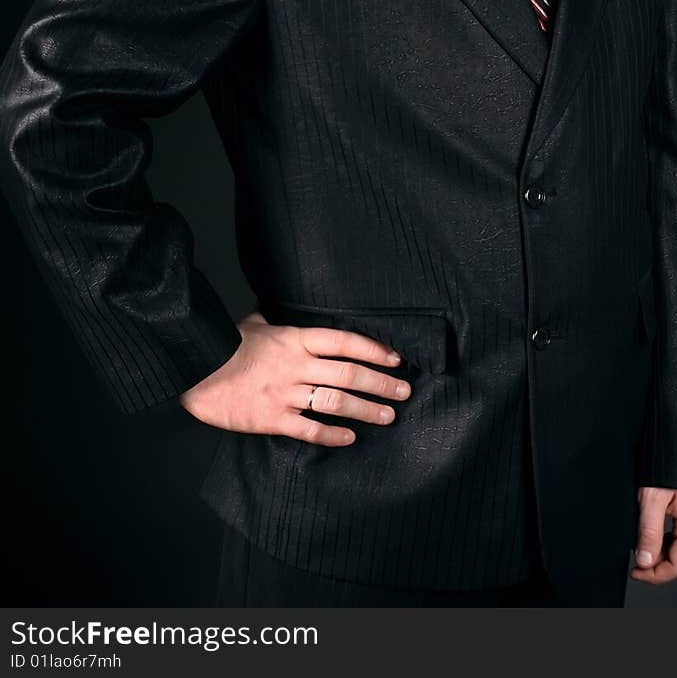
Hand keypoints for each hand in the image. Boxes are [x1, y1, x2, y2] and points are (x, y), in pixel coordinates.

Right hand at [178, 311, 411, 444]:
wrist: (194, 369)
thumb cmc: (224, 344)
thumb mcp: (255, 324)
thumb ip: (279, 323)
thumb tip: (286, 314)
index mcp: (295, 338)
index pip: (344, 342)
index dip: (374, 350)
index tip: (396, 359)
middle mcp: (295, 365)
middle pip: (349, 373)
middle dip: (381, 384)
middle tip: (404, 392)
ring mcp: (284, 392)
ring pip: (335, 401)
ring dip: (366, 410)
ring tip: (388, 416)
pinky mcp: (271, 418)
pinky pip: (308, 428)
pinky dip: (332, 434)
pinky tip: (349, 438)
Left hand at [630, 486, 676, 583]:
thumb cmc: (668, 462)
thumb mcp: (652, 498)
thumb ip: (648, 532)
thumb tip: (644, 562)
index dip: (655, 575)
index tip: (634, 572)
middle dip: (658, 566)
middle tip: (634, 563)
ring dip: (661, 553)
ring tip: (640, 545)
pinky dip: (667, 541)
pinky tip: (652, 533)